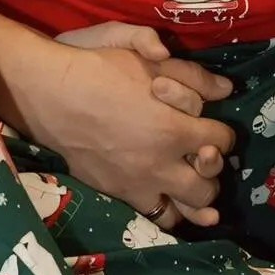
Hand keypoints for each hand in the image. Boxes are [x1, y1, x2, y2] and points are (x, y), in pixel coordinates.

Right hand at [42, 38, 233, 228]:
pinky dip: (165, 208)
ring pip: (185, 210)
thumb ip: (191, 74)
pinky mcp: (116, 193)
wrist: (49, 95)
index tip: (213, 127)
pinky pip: (152, 215)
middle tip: (201, 156)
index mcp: (173, 129)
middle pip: (209, 186)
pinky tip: (164, 195)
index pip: (222, 141)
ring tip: (189, 184)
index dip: (222, 132)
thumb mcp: (146, 59)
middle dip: (212, 172)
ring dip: (193, 200)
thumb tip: (226, 89)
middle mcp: (161, 165)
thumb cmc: (97, 68)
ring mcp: (138, 184)